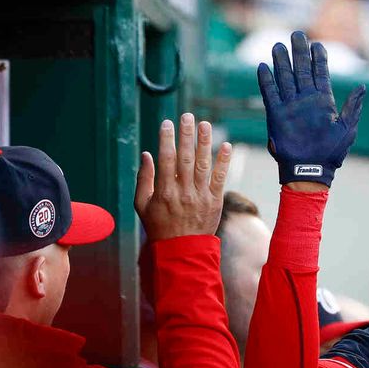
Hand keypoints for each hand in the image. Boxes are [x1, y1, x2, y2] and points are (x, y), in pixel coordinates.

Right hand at [134, 113, 232, 240]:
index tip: (167, 123)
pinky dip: (224, 162)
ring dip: (205, 143)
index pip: (166, 160)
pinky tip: (226, 146)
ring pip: (204, 165)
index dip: (167, 140)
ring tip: (205, 124)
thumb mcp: (142, 205)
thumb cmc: (158, 226)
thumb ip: (144, 179)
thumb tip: (147, 154)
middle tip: (188, 116)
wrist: (182, 250)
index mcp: (164, 192)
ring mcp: (201, 197)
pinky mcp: (215, 202)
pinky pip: (220, 179)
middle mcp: (184, 192)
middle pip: (186, 158)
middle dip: (187, 135)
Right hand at [257, 30, 364, 186]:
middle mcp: (306, 100)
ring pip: (285, 78)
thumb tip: (362, 88)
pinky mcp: (277, 115)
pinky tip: (263, 67)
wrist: (311, 170)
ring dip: (281, 62)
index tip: (317, 44)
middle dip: (299, 52)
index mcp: (323, 101)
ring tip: (278, 45)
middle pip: (302, 70)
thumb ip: (352, 108)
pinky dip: (266, 81)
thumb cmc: (332, 153)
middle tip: (297, 35)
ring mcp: (291, 106)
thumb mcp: (347, 129)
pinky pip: (270, 94)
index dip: (319, 58)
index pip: (320, 74)